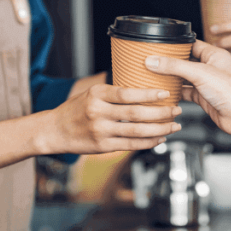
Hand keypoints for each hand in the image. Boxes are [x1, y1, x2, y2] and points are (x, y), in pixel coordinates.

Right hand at [43, 84, 180, 154]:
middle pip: (136, 114)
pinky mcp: (102, 146)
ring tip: (174, 126)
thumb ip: (114, 92)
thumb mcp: (91, 92)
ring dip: (159, 129)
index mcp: (97, 94)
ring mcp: (100, 131)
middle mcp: (98, 112)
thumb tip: (142, 84)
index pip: (127, 94)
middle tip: (176, 110)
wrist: (54, 130)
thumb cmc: (76, 109)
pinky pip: (130, 145)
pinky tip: (159, 138)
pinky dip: (148, 142)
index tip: (165, 94)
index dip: (148, 94)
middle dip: (160, 113)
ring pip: (136, 131)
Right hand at [144, 40, 230, 135]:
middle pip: (185, 61)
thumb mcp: (199, 73)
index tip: (159, 45)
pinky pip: (186, 92)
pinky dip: (176, 92)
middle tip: (153, 60)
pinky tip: (165, 92)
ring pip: (184, 77)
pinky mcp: (204, 97)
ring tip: (154, 75)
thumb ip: (175, 66)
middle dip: (170, 62)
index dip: (175, 44)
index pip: (191, 44)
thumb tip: (154, 61)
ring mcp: (207, 83)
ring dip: (171, 77)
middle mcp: (211, 67)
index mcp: (214, 55)